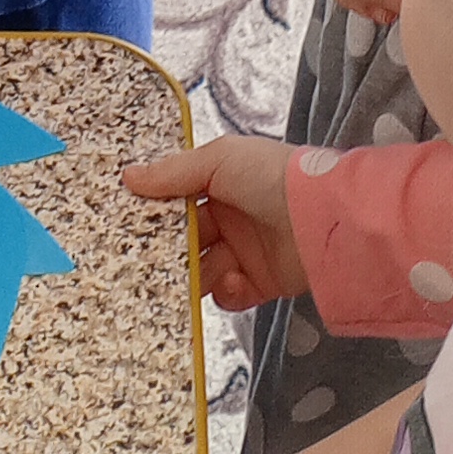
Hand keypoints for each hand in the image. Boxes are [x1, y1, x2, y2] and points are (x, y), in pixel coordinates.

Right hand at [122, 138, 301, 311]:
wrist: (324, 218)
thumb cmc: (274, 177)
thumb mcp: (219, 159)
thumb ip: (173, 171)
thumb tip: (130, 176)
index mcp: (220, 183)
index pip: (177, 200)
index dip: (154, 211)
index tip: (128, 221)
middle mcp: (231, 218)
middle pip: (184, 240)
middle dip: (166, 249)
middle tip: (145, 256)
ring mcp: (245, 252)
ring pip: (200, 270)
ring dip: (191, 274)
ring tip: (185, 272)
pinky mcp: (260, 283)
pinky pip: (228, 294)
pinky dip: (225, 290)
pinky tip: (231, 277)